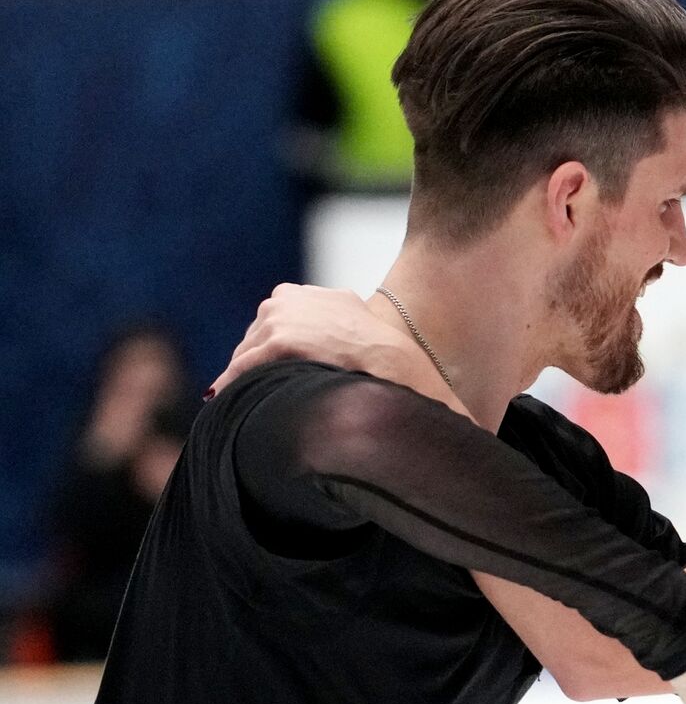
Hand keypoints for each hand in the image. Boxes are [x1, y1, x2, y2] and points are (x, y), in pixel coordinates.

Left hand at [208, 284, 460, 414]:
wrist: (404, 371)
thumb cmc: (407, 372)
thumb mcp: (379, 344)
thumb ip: (363, 346)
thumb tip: (436, 406)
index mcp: (325, 296)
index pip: (283, 322)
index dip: (277, 355)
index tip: (277, 380)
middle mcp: (299, 298)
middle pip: (260, 334)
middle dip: (259, 366)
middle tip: (261, 398)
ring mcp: (287, 317)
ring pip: (249, 353)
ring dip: (245, 379)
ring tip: (246, 407)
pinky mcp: (279, 339)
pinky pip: (243, 367)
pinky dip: (235, 386)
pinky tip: (230, 403)